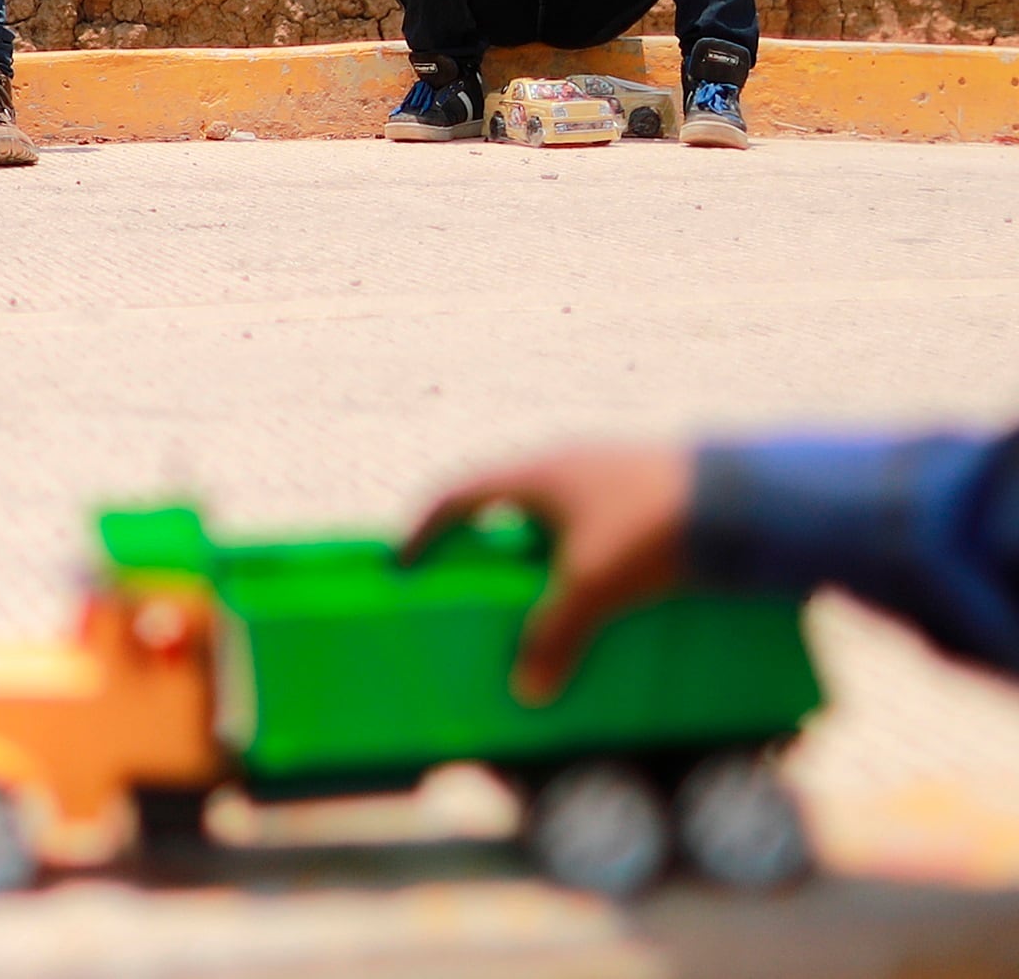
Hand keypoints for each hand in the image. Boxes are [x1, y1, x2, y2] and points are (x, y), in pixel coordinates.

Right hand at [406, 444, 692, 702]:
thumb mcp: (594, 587)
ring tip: (550, 597)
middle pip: (509, 505)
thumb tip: (525, 691)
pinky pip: (603, 523)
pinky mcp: (656, 491)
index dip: (425, 530)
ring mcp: (615, 473)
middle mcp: (568, 464)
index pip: (457, 495)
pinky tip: (611, 588)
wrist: (751, 500)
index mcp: (536, 472)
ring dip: (547, 552)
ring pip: (561, 515)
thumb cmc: (653, 528)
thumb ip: (554, 636)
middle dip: (492, 545)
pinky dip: (592, 555)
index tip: (405, 562)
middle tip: (482, 585)